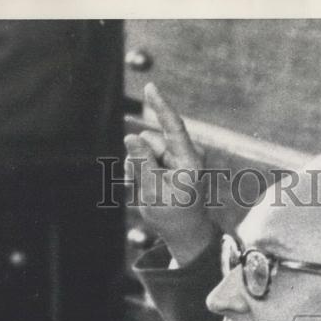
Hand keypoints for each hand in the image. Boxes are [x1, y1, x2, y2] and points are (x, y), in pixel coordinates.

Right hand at [124, 83, 216, 266]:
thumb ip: (142, 163)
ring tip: (143, 188)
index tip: (150, 87)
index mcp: (190, 162)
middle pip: (151, 140)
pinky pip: (149, 154)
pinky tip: (145, 184)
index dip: (160, 106)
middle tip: (137, 185)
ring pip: (146, 146)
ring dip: (138, 164)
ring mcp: (180, 156)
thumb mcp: (153, 193)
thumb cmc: (172, 217)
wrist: (186, 232)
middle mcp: (187, 154)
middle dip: (138, 156)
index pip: (174, 128)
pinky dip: (142, 167)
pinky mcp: (173, 160)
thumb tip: (131, 136)